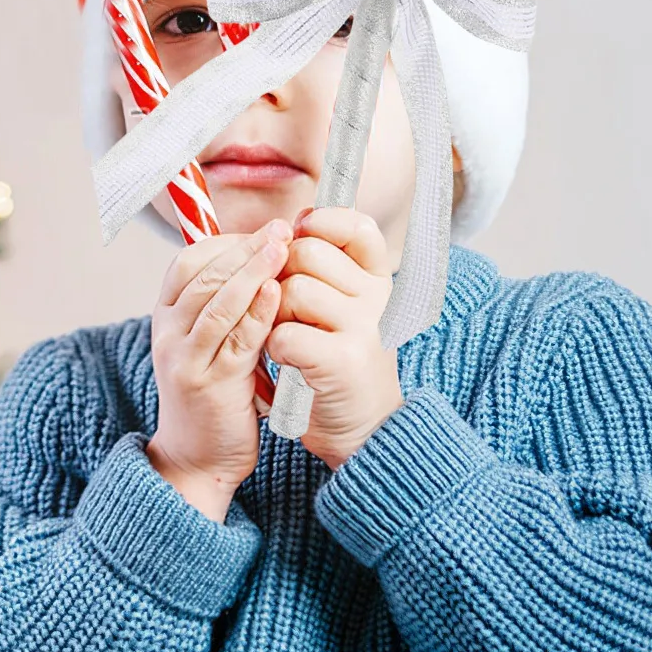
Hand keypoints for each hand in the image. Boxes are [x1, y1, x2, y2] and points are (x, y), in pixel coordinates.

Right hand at [146, 216, 288, 521]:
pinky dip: (256, 311)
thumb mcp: (209, 344)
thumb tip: (259, 258)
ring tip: (283, 246)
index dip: (226, 243)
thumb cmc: (213, 396)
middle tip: (281, 227)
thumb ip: (225, 306)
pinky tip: (276, 291)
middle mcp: (168, 334)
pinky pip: (235, 339)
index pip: (187, 263)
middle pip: (203, 275)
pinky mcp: (210, 384)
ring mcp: (185, 359)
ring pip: (216, 301)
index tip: (263, 232)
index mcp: (167, 318)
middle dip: (244, 247)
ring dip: (252, 269)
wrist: (197, 460)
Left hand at [267, 206, 404, 471]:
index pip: (357, 226)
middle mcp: (377, 298)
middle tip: (285, 308)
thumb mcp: (347, 308)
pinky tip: (286, 361)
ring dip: (273, 314)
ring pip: (292, 291)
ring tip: (286, 337)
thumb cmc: (341, 362)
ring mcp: (363, 327)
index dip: (322, 223)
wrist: (364, 430)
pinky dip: (274, 348)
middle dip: (280, 275)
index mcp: (378, 279)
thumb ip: (327, 269)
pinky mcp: (343, 361)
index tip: (301, 238)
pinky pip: (284, 332)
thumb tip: (293, 221)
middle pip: (307, 253)